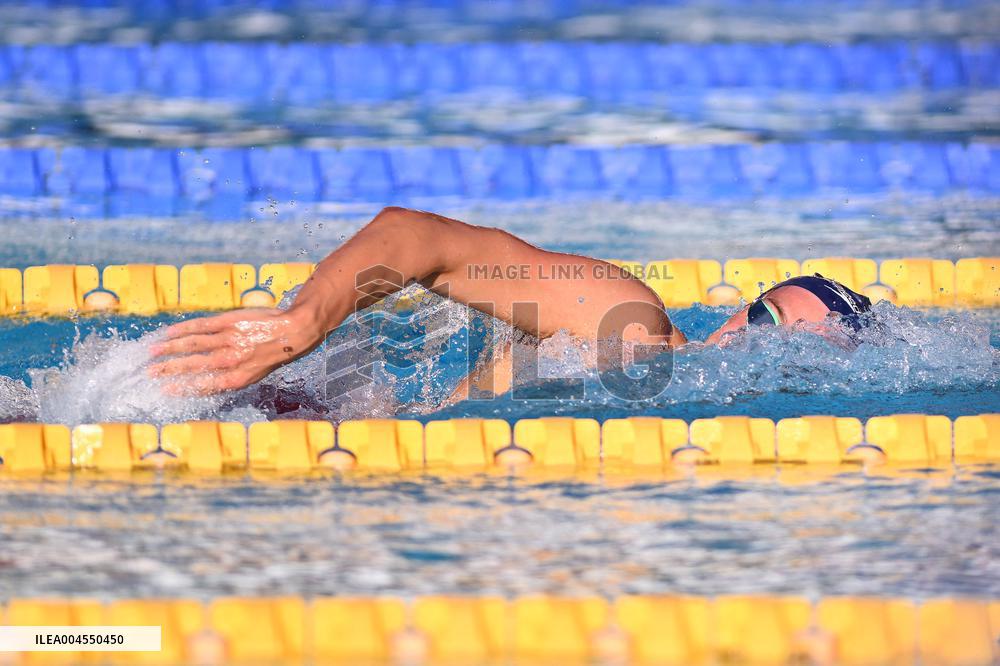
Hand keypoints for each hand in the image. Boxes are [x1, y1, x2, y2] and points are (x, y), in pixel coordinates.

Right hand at [148, 307, 323, 394]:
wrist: (293, 331)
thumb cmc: (275, 353)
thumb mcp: (256, 372)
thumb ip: (233, 376)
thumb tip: (209, 381)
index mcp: (237, 378)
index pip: (202, 385)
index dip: (182, 388)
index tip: (165, 390)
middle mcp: (230, 361)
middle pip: (192, 366)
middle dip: (168, 370)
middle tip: (150, 373)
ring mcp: (228, 340)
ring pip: (191, 345)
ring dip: (169, 349)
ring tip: (153, 352)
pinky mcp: (228, 322)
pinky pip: (200, 326)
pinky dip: (183, 330)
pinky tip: (169, 333)